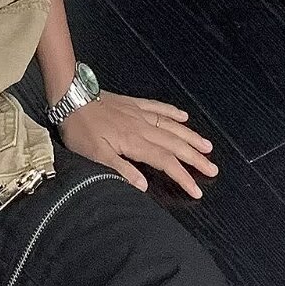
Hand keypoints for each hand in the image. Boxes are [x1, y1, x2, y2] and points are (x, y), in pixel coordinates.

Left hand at [53, 90, 218, 199]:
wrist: (70, 95)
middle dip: (195, 158)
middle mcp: (143, 127)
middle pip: (175, 144)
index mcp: (135, 142)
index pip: (165, 162)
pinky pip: (158, 107)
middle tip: (213, 168)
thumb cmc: (79, 128)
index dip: (183, 177)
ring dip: (191, 136)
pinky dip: (172, 112)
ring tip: (207, 146)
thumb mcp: (94, 154)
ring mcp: (139, 113)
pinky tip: (184, 116)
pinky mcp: (132, 103)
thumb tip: (144, 186)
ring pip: (172, 126)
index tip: (197, 190)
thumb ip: (120, 169)